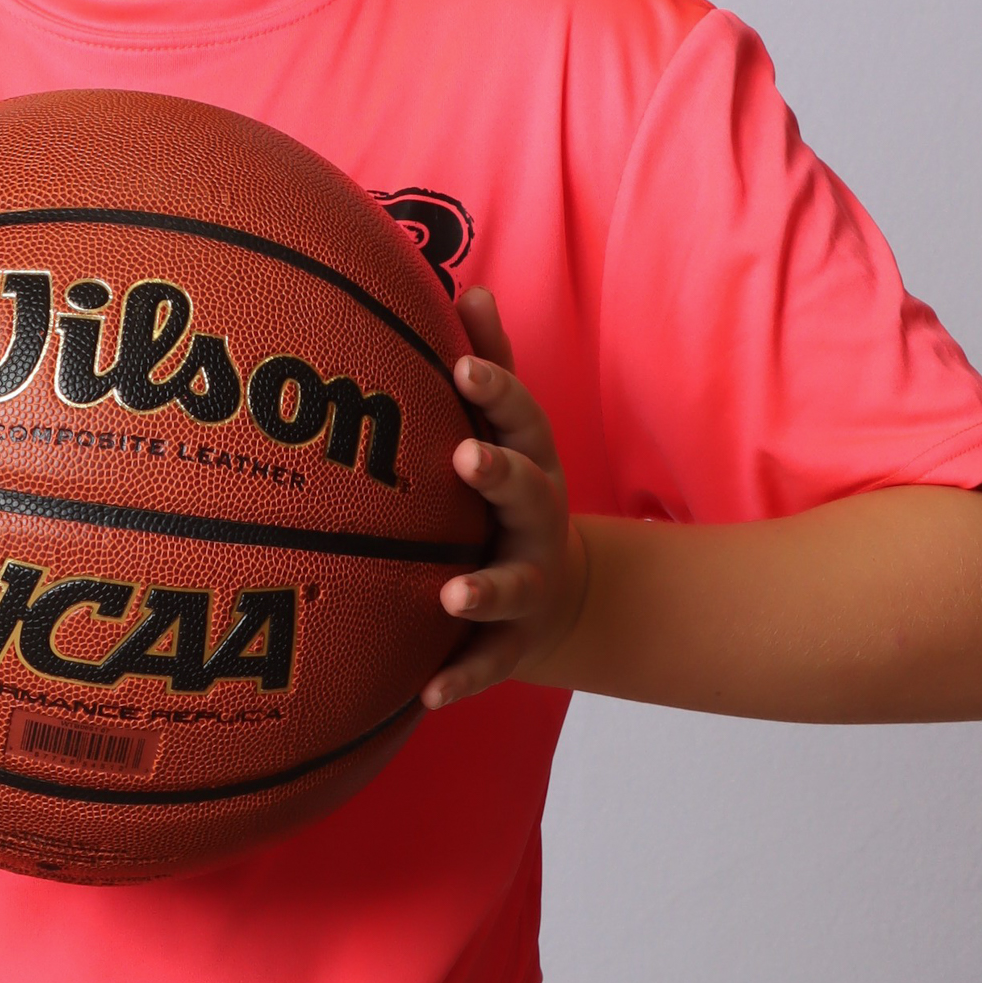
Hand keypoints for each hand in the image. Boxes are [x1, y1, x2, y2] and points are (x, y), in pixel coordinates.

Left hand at [423, 288, 589, 708]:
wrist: (557, 595)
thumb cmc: (509, 492)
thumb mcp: (508, 431)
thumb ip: (489, 368)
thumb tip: (470, 285)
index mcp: (530, 462)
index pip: (518, 419)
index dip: (494, 390)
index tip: (460, 363)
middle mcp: (537, 521)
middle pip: (527, 493)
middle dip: (500, 474)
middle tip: (464, 458)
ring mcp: (529, 582)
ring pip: (511, 586)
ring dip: (484, 588)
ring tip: (451, 594)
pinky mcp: (511, 643)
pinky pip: (487, 665)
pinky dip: (459, 679)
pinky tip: (424, 696)